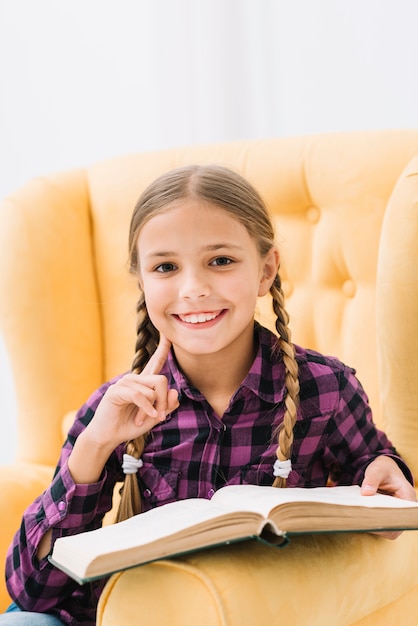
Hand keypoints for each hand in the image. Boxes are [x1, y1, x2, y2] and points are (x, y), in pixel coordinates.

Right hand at [85, 335, 178, 450]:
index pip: (156, 362)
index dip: (163, 348)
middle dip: (164, 401)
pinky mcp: (117, 390)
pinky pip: (139, 396)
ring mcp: (124, 383)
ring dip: (152, 409)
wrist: (109, 437)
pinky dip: (146, 409)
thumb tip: (175, 391)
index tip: (168, 335)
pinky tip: (143, 419)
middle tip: (160, 417)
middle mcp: (135, 379)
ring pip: (152, 390)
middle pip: (161, 380)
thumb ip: (166, 405)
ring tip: (143, 420)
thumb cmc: (130, 425)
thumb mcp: (154, 416)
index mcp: (143, 383)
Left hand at [361, 455, 416, 538]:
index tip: (375, 518)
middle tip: (362, 519)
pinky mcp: (387, 516)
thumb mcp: (378, 470)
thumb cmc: (384, 469)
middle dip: (380, 525)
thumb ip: (372, 479)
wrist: (383, 470)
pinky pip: (381, 525)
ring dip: (374, 525)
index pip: (404, 515)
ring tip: (359, 519)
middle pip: (396, 526)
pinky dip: (371, 522)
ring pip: (388, 528)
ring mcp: (396, 514)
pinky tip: (359, 517)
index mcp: (407, 496)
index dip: (392, 520)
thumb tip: (365, 493)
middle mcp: (404, 509)